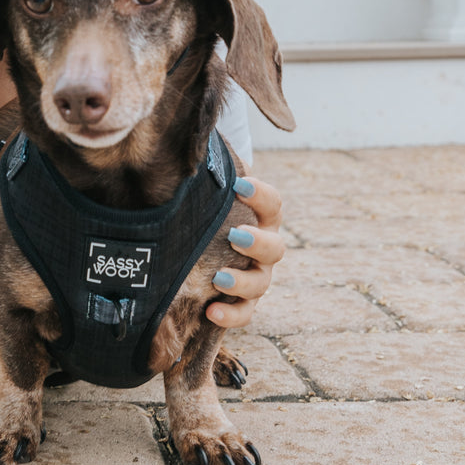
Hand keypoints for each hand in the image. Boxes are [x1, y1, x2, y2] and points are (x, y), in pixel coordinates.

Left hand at [207, 175, 283, 328]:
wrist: (204, 239)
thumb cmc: (210, 207)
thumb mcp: (211, 189)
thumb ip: (208, 172)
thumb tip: (189, 148)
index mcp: (262, 217)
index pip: (273, 204)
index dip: (260, 194)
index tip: (239, 185)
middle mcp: (264, 247)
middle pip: (276, 248)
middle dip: (257, 242)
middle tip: (235, 235)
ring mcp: (257, 275)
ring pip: (261, 283)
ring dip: (241, 281)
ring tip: (218, 277)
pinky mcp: (242, 302)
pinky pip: (244, 314)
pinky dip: (230, 316)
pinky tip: (210, 312)